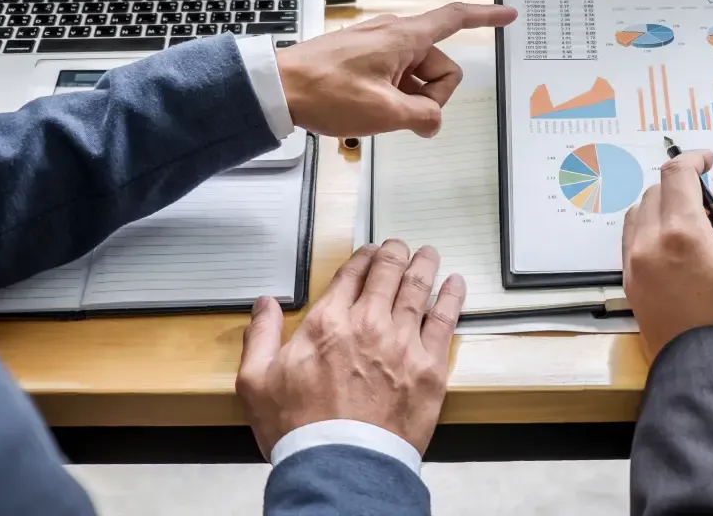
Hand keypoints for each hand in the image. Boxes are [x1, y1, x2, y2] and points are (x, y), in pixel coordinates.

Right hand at [237, 241, 464, 456]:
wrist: (341, 466)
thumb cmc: (299, 430)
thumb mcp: (257, 382)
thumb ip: (261, 336)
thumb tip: (264, 304)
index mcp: (328, 323)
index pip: (351, 274)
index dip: (362, 257)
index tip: (369, 253)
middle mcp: (368, 323)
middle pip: (387, 273)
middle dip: (394, 254)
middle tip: (399, 246)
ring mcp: (402, 343)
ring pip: (418, 289)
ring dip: (424, 266)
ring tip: (429, 254)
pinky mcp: (429, 366)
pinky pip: (444, 321)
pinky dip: (451, 297)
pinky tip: (455, 284)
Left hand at [276, 3, 516, 137]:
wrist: (278, 88)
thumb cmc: (324, 91)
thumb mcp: (384, 113)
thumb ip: (422, 117)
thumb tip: (433, 120)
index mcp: (405, 37)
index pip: (456, 19)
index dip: (486, 17)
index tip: (507, 15)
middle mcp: (393, 34)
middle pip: (439, 63)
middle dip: (432, 94)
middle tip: (403, 115)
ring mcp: (377, 46)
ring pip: (416, 74)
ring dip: (409, 98)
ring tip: (378, 113)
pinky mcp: (362, 57)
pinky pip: (395, 76)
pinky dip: (393, 95)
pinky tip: (370, 110)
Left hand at [623, 150, 712, 359]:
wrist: (709, 371)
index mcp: (682, 233)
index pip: (676, 174)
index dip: (693, 158)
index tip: (709, 160)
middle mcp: (649, 243)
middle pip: (655, 190)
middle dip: (681, 185)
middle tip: (710, 201)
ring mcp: (634, 263)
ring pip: (638, 212)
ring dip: (661, 205)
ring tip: (692, 222)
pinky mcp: (629, 282)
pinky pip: (631, 239)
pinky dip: (649, 228)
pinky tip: (674, 245)